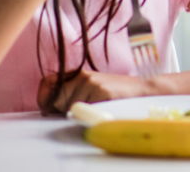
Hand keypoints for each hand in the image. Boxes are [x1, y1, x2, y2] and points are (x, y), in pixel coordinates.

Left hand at [37, 70, 156, 113]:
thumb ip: (71, 94)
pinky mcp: (102, 93)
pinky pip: (86, 112)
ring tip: (99, 107)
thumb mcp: (92, 88)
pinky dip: (93, 115)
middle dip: (63, 109)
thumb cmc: (117, 93)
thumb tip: (47, 109)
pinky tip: (106, 108)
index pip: (46, 83)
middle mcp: (83, 76)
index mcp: (78, 73)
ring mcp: (92, 84)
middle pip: (55, 99)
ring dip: (81, 114)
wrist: (145, 89)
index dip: (44, 97)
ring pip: (70, 109)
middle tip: (83, 108)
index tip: (49, 108)